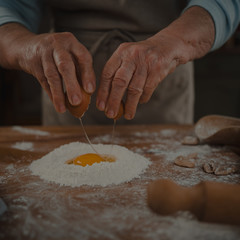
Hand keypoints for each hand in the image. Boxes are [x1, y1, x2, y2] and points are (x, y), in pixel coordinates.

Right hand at [11, 29, 94, 112]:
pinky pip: (43, 80)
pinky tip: (57, 103)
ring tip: (63, 108)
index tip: (90, 90)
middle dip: (71, 85)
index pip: (83, 57)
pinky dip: (51, 93)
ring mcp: (44, 53)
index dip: (87, 74)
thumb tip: (88, 93)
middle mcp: (58, 45)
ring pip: (52, 75)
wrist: (27, 45)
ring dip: (58, 93)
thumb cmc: (57, 53)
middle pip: (65, 65)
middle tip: (76, 101)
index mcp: (72, 42)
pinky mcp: (33, 63)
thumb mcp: (70, 55)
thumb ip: (80, 71)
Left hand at [96, 6, 213, 119]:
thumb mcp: (128, 57)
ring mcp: (146, 61)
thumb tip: (108, 98)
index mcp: (121, 52)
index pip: (107, 73)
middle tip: (110, 114)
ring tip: (127, 115)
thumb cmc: (144, 56)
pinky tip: (140, 102)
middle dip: (114, 101)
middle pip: (119, 82)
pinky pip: (148, 89)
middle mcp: (132, 55)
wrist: (169, 44)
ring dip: (130, 105)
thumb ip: (118, 72)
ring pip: (135, 88)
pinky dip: (143, 98)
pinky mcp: (158, 69)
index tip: (100, 106)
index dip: (103, 92)